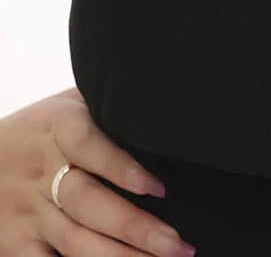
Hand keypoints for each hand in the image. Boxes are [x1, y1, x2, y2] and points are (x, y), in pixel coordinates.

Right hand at [0, 87, 195, 256]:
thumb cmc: (43, 128)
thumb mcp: (71, 104)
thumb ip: (109, 110)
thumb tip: (161, 110)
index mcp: (59, 130)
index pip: (89, 147)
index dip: (122, 168)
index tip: (159, 187)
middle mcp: (42, 173)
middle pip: (88, 203)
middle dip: (135, 227)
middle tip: (177, 243)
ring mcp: (27, 212)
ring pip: (75, 241)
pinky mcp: (13, 243)